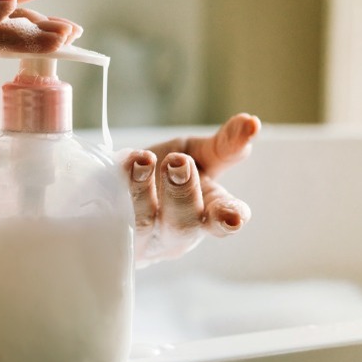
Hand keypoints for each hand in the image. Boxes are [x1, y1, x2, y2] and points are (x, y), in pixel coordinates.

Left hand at [122, 113, 260, 267]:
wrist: (114, 188)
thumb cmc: (164, 173)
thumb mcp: (198, 154)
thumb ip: (225, 144)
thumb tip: (251, 123)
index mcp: (208, 212)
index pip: (224, 220)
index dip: (230, 219)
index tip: (235, 217)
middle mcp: (177, 232)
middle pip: (184, 224)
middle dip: (182, 193)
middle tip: (178, 162)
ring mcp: (143, 238)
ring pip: (144, 223)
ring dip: (143, 189)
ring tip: (143, 160)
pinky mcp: (110, 234)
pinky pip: (110, 216)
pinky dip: (115, 188)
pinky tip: (119, 166)